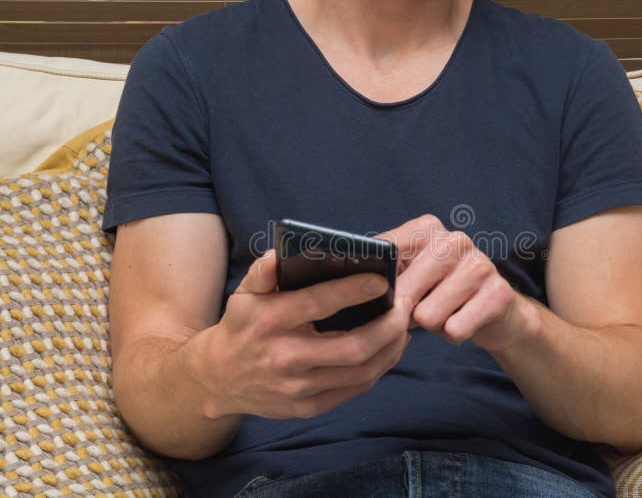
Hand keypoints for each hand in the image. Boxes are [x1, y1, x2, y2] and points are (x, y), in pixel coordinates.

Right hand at [193, 250, 410, 419]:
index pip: (318, 303)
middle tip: (405, 305)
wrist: (217, 380)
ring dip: (391, 348)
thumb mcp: (244, 294)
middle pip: (353, 347)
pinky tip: (389, 348)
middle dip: (388, 325)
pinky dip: (379, 367)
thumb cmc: (241, 327)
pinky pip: (355, 389)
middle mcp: (284, 358)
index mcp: (269, 321)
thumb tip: (282, 252)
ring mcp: (297, 388)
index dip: (354, 291)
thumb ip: (264, 271)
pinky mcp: (307, 408)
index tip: (382, 280)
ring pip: (362, 372)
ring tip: (403, 326)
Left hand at [380, 214, 536, 351]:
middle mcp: (454, 240)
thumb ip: (382, 273)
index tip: (373, 298)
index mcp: (426, 229)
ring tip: (442, 314)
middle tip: (416, 311)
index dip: (374, 285)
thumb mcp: (408, 275)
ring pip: (427, 315)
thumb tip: (350, 287)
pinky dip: (452, 334)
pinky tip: (460, 321)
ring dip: (431, 325)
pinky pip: (455, 330)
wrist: (494, 310)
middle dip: (404, 312)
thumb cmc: (438, 292)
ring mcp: (479, 264)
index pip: (384, 254)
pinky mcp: (498, 293)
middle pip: (404, 292)